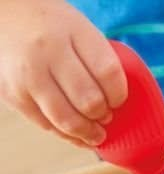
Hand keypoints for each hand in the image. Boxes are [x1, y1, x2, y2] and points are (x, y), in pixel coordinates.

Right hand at [0, 0, 127, 146]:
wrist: (3, 16)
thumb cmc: (52, 28)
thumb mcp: (79, 30)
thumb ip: (98, 61)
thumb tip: (119, 105)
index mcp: (72, 31)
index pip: (108, 73)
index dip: (119, 95)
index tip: (118, 100)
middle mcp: (48, 52)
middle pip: (90, 101)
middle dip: (103, 115)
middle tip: (106, 117)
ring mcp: (28, 76)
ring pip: (68, 120)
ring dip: (88, 133)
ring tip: (96, 135)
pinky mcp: (14, 95)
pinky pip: (47, 126)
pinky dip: (67, 136)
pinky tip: (77, 135)